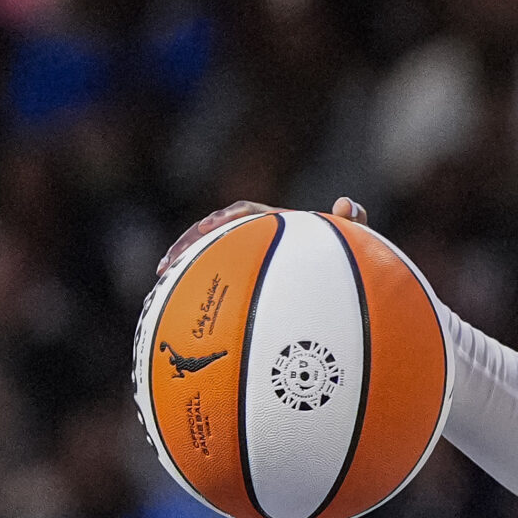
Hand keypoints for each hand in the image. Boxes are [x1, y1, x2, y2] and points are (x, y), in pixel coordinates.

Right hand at [158, 195, 366, 277]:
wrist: (348, 289)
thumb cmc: (352, 262)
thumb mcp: (356, 243)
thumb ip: (355, 221)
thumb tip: (346, 202)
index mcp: (279, 223)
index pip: (246, 212)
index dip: (224, 218)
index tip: (208, 228)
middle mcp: (260, 239)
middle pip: (214, 236)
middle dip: (187, 245)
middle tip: (167, 264)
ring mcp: (250, 260)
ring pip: (209, 259)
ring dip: (184, 268)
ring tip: (162, 284)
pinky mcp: (244, 281)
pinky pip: (216, 283)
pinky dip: (198, 292)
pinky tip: (183, 315)